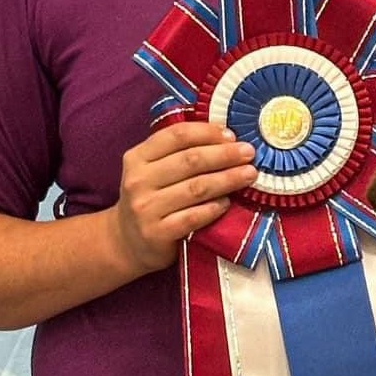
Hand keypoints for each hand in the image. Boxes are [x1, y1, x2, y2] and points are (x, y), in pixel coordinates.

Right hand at [112, 120, 257, 275]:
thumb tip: (226, 138)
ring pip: (196, 188)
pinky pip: (194, 217)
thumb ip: (177, 153)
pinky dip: (214, 208)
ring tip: (249, 174)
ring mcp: (146, 208)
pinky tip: (228, 203)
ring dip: (227, 179)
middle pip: (190, 160)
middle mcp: (138, 180)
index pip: (176, 136)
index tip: (232, 135)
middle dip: (225, 154)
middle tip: (249, 153)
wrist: (126, 242)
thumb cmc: (150, 200)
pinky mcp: (157, 233)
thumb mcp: (152, 170)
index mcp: (137, 157)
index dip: (207, 132)